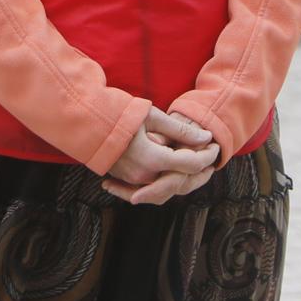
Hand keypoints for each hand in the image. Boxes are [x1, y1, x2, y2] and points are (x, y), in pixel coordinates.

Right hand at [101, 107, 217, 206]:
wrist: (85, 122)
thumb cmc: (118, 114)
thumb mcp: (151, 116)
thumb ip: (179, 129)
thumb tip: (205, 137)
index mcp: (152, 158)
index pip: (189, 163)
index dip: (206, 155)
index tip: (214, 144)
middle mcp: (144, 175)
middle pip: (182, 180)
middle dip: (200, 170)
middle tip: (211, 158)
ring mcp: (134, 180)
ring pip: (168, 186)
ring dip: (184, 177)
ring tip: (197, 164)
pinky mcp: (127, 179)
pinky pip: (153, 186)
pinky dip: (167, 179)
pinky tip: (175, 169)